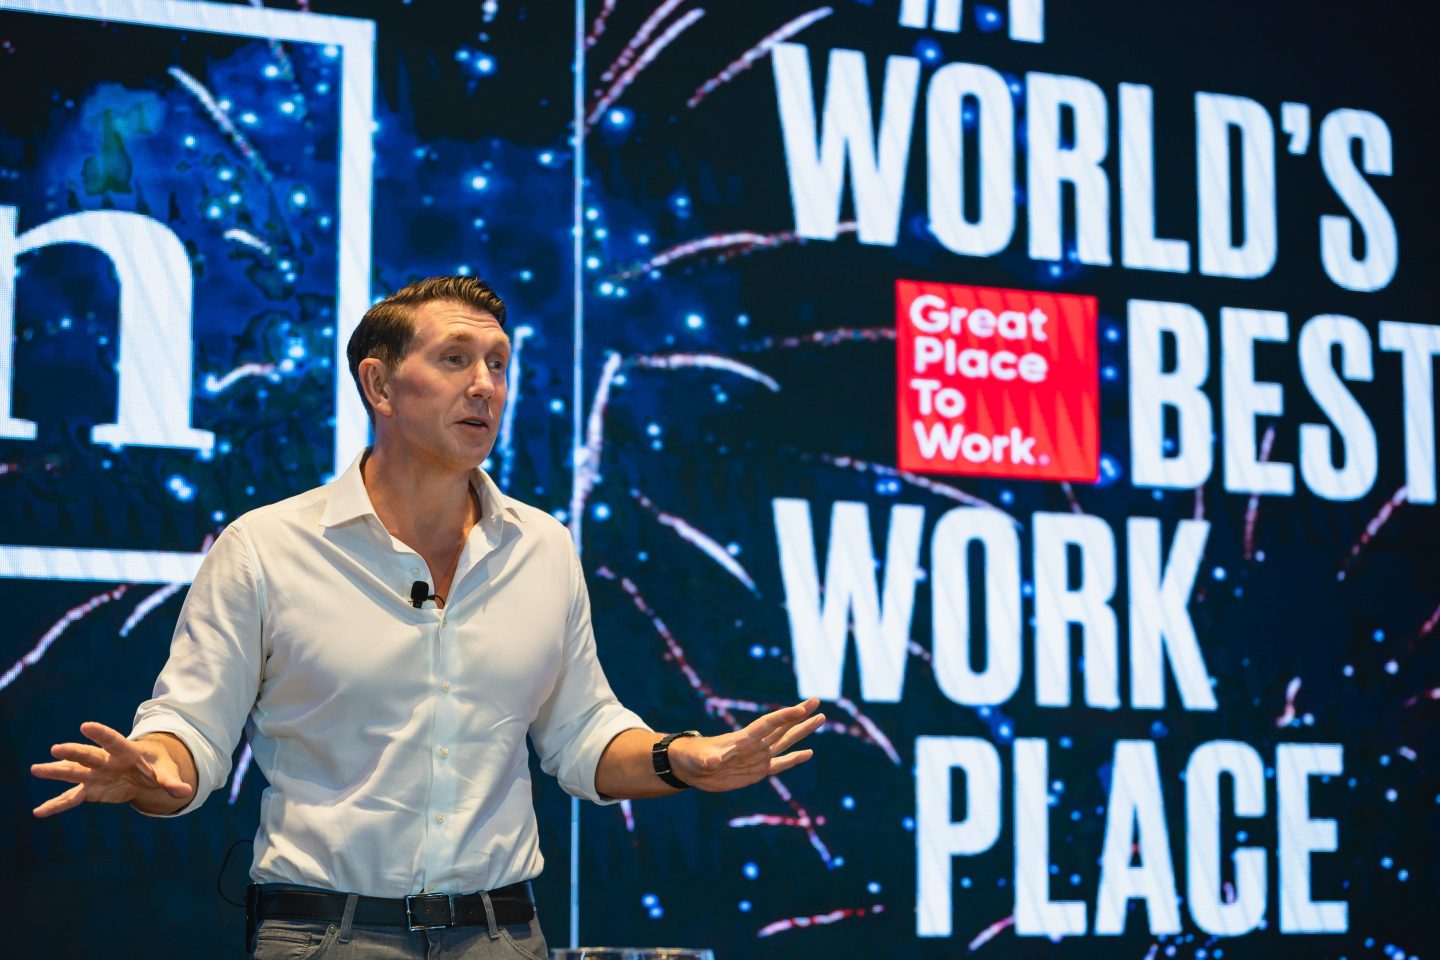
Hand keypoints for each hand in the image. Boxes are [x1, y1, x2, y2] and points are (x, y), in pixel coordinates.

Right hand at [30, 722, 193, 817]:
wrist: (144, 771)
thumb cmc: (156, 766)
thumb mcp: (167, 772)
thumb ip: (172, 782)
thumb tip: (185, 792)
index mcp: (127, 752)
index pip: (114, 741)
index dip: (101, 734)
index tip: (85, 725)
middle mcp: (106, 761)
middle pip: (89, 755)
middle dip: (74, 752)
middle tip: (56, 748)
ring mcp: (95, 775)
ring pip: (74, 772)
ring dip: (56, 771)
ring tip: (36, 769)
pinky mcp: (90, 789)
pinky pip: (71, 798)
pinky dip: (56, 805)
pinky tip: (39, 812)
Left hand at [665, 698, 823, 791]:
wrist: (691, 767)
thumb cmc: (692, 758)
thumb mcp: (699, 759)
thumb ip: (708, 759)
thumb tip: (712, 761)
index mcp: (743, 739)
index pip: (767, 725)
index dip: (784, 717)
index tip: (800, 708)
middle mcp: (755, 745)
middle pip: (782, 728)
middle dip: (799, 716)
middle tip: (816, 701)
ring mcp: (758, 757)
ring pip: (785, 742)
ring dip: (802, 731)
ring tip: (820, 719)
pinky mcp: (757, 771)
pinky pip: (780, 765)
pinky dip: (794, 759)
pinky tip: (809, 752)